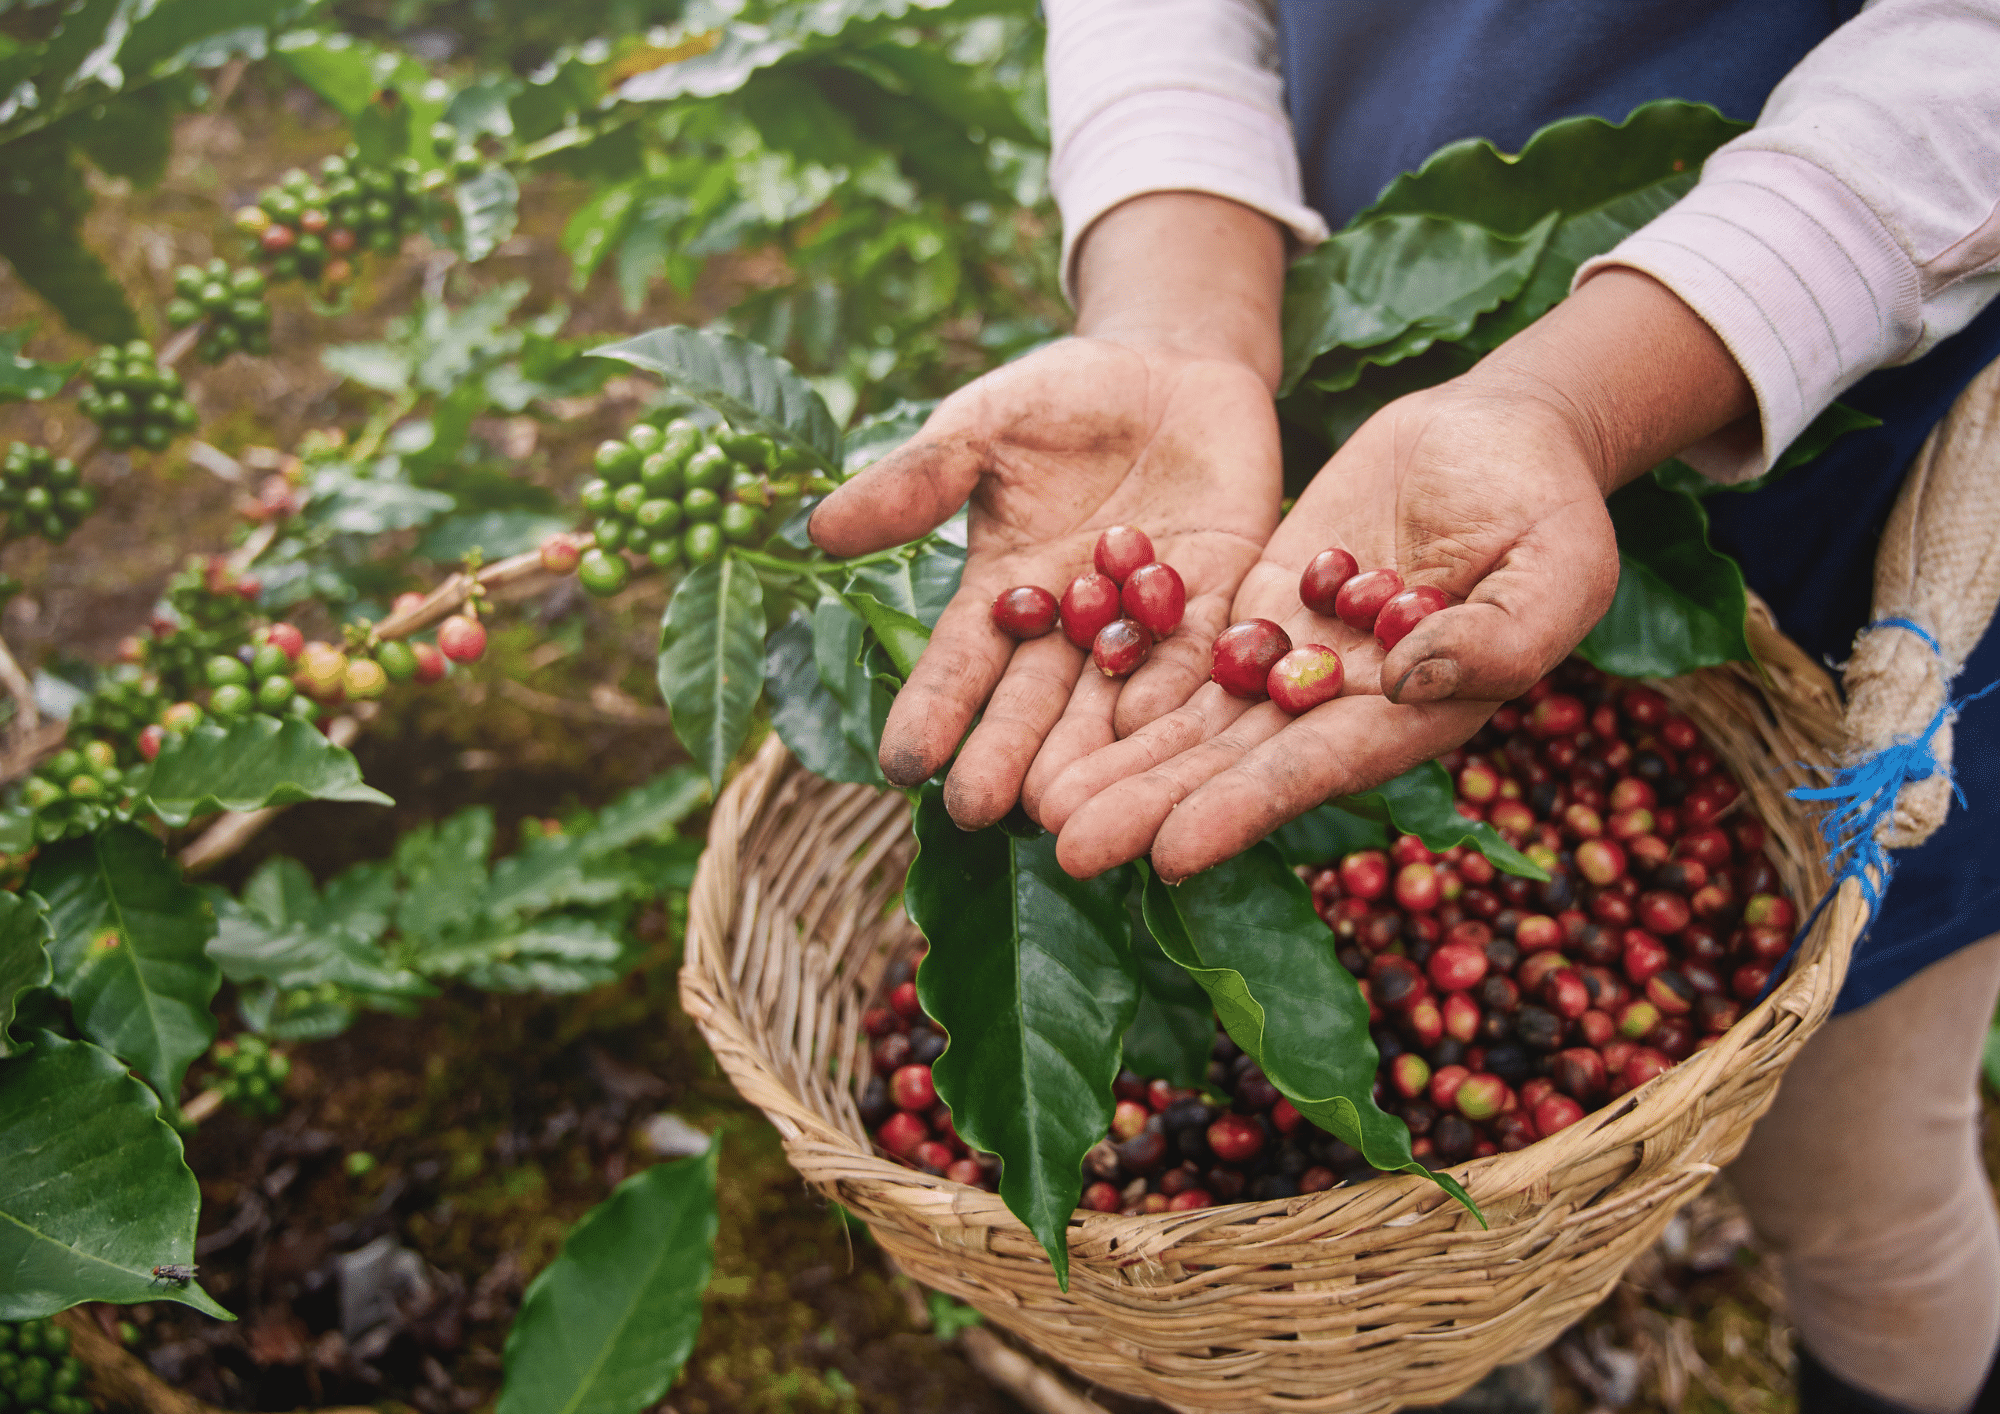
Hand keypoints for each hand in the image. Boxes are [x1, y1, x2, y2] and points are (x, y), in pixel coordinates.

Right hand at [808, 334, 1281, 825]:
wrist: (1171, 366)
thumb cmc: (1059, 396)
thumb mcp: (981, 426)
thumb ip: (917, 480)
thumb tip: (818, 529)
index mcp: (1003, 592)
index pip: (960, 663)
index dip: (932, 710)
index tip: (902, 763)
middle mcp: (1070, 627)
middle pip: (1036, 702)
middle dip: (1008, 754)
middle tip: (983, 811)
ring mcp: (1145, 622)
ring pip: (1115, 700)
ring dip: (1093, 755)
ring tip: (1070, 808)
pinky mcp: (1221, 603)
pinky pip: (1201, 656)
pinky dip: (1181, 694)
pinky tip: (1159, 736)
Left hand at [1026, 268, 1757, 881]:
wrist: (1501, 437)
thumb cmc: (1552, 506)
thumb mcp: (1558, 566)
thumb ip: (1500, 635)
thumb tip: (1404, 680)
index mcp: (1414, 715)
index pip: (1314, 770)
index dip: (1243, 810)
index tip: (1170, 852)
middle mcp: (1340, 706)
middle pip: (1232, 764)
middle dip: (1151, 806)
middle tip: (1065, 846)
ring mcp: (1293, 658)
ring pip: (1194, 720)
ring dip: (1121, 762)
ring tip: (1040, 804)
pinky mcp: (1259, 606)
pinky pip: (1186, 649)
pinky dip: (1129, 683)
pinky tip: (1060, 714)